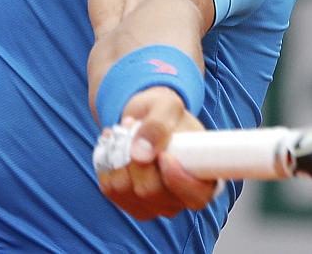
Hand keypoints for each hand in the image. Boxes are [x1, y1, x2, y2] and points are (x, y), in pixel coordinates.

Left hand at [96, 87, 217, 219]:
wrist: (147, 118)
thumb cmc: (166, 114)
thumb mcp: (168, 107)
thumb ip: (159, 125)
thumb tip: (141, 154)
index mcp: (204, 178)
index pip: (196, 196)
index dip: (178, 180)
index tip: (164, 156)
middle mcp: (180, 198)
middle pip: (152, 192)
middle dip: (137, 159)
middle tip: (134, 127)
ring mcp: (154, 204)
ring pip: (126, 190)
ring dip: (119, 156)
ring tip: (124, 132)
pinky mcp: (130, 203)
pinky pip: (110, 189)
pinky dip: (107, 163)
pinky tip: (114, 146)